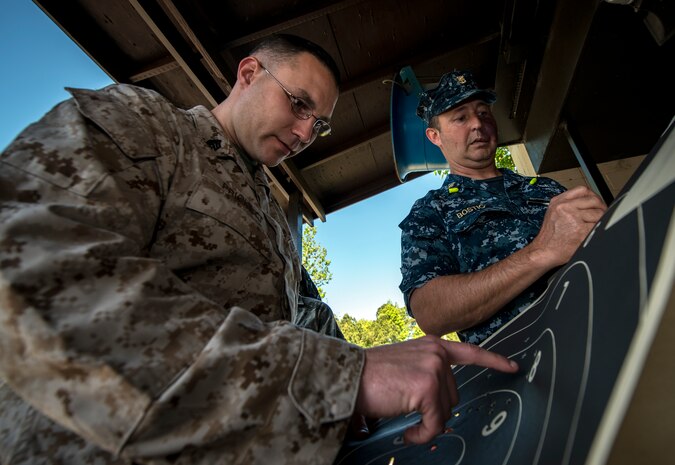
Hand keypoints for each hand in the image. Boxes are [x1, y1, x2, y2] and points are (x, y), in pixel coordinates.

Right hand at [355, 335, 517, 443]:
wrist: (346, 377)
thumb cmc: (368, 375)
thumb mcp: (404, 365)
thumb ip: (426, 374)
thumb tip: (441, 404)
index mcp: (431, 345)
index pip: (469, 352)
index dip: (493, 360)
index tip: (512, 366)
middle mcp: (436, 353)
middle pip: (454, 396)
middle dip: (435, 411)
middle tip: (412, 417)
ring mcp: (434, 369)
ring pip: (446, 412)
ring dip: (427, 424)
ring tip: (405, 423)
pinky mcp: (427, 388)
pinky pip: (436, 424)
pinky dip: (423, 435)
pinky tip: (408, 433)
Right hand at [531, 186, 606, 266]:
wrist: (543, 251)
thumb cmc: (550, 236)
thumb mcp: (553, 214)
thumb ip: (568, 205)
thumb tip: (589, 203)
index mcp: (558, 202)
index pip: (582, 190)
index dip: (593, 196)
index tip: (596, 203)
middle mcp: (565, 207)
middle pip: (593, 200)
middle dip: (601, 208)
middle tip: (601, 215)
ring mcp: (573, 218)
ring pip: (598, 213)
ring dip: (600, 220)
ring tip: (595, 226)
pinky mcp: (580, 230)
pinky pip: (598, 226)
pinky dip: (598, 230)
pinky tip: (593, 233)